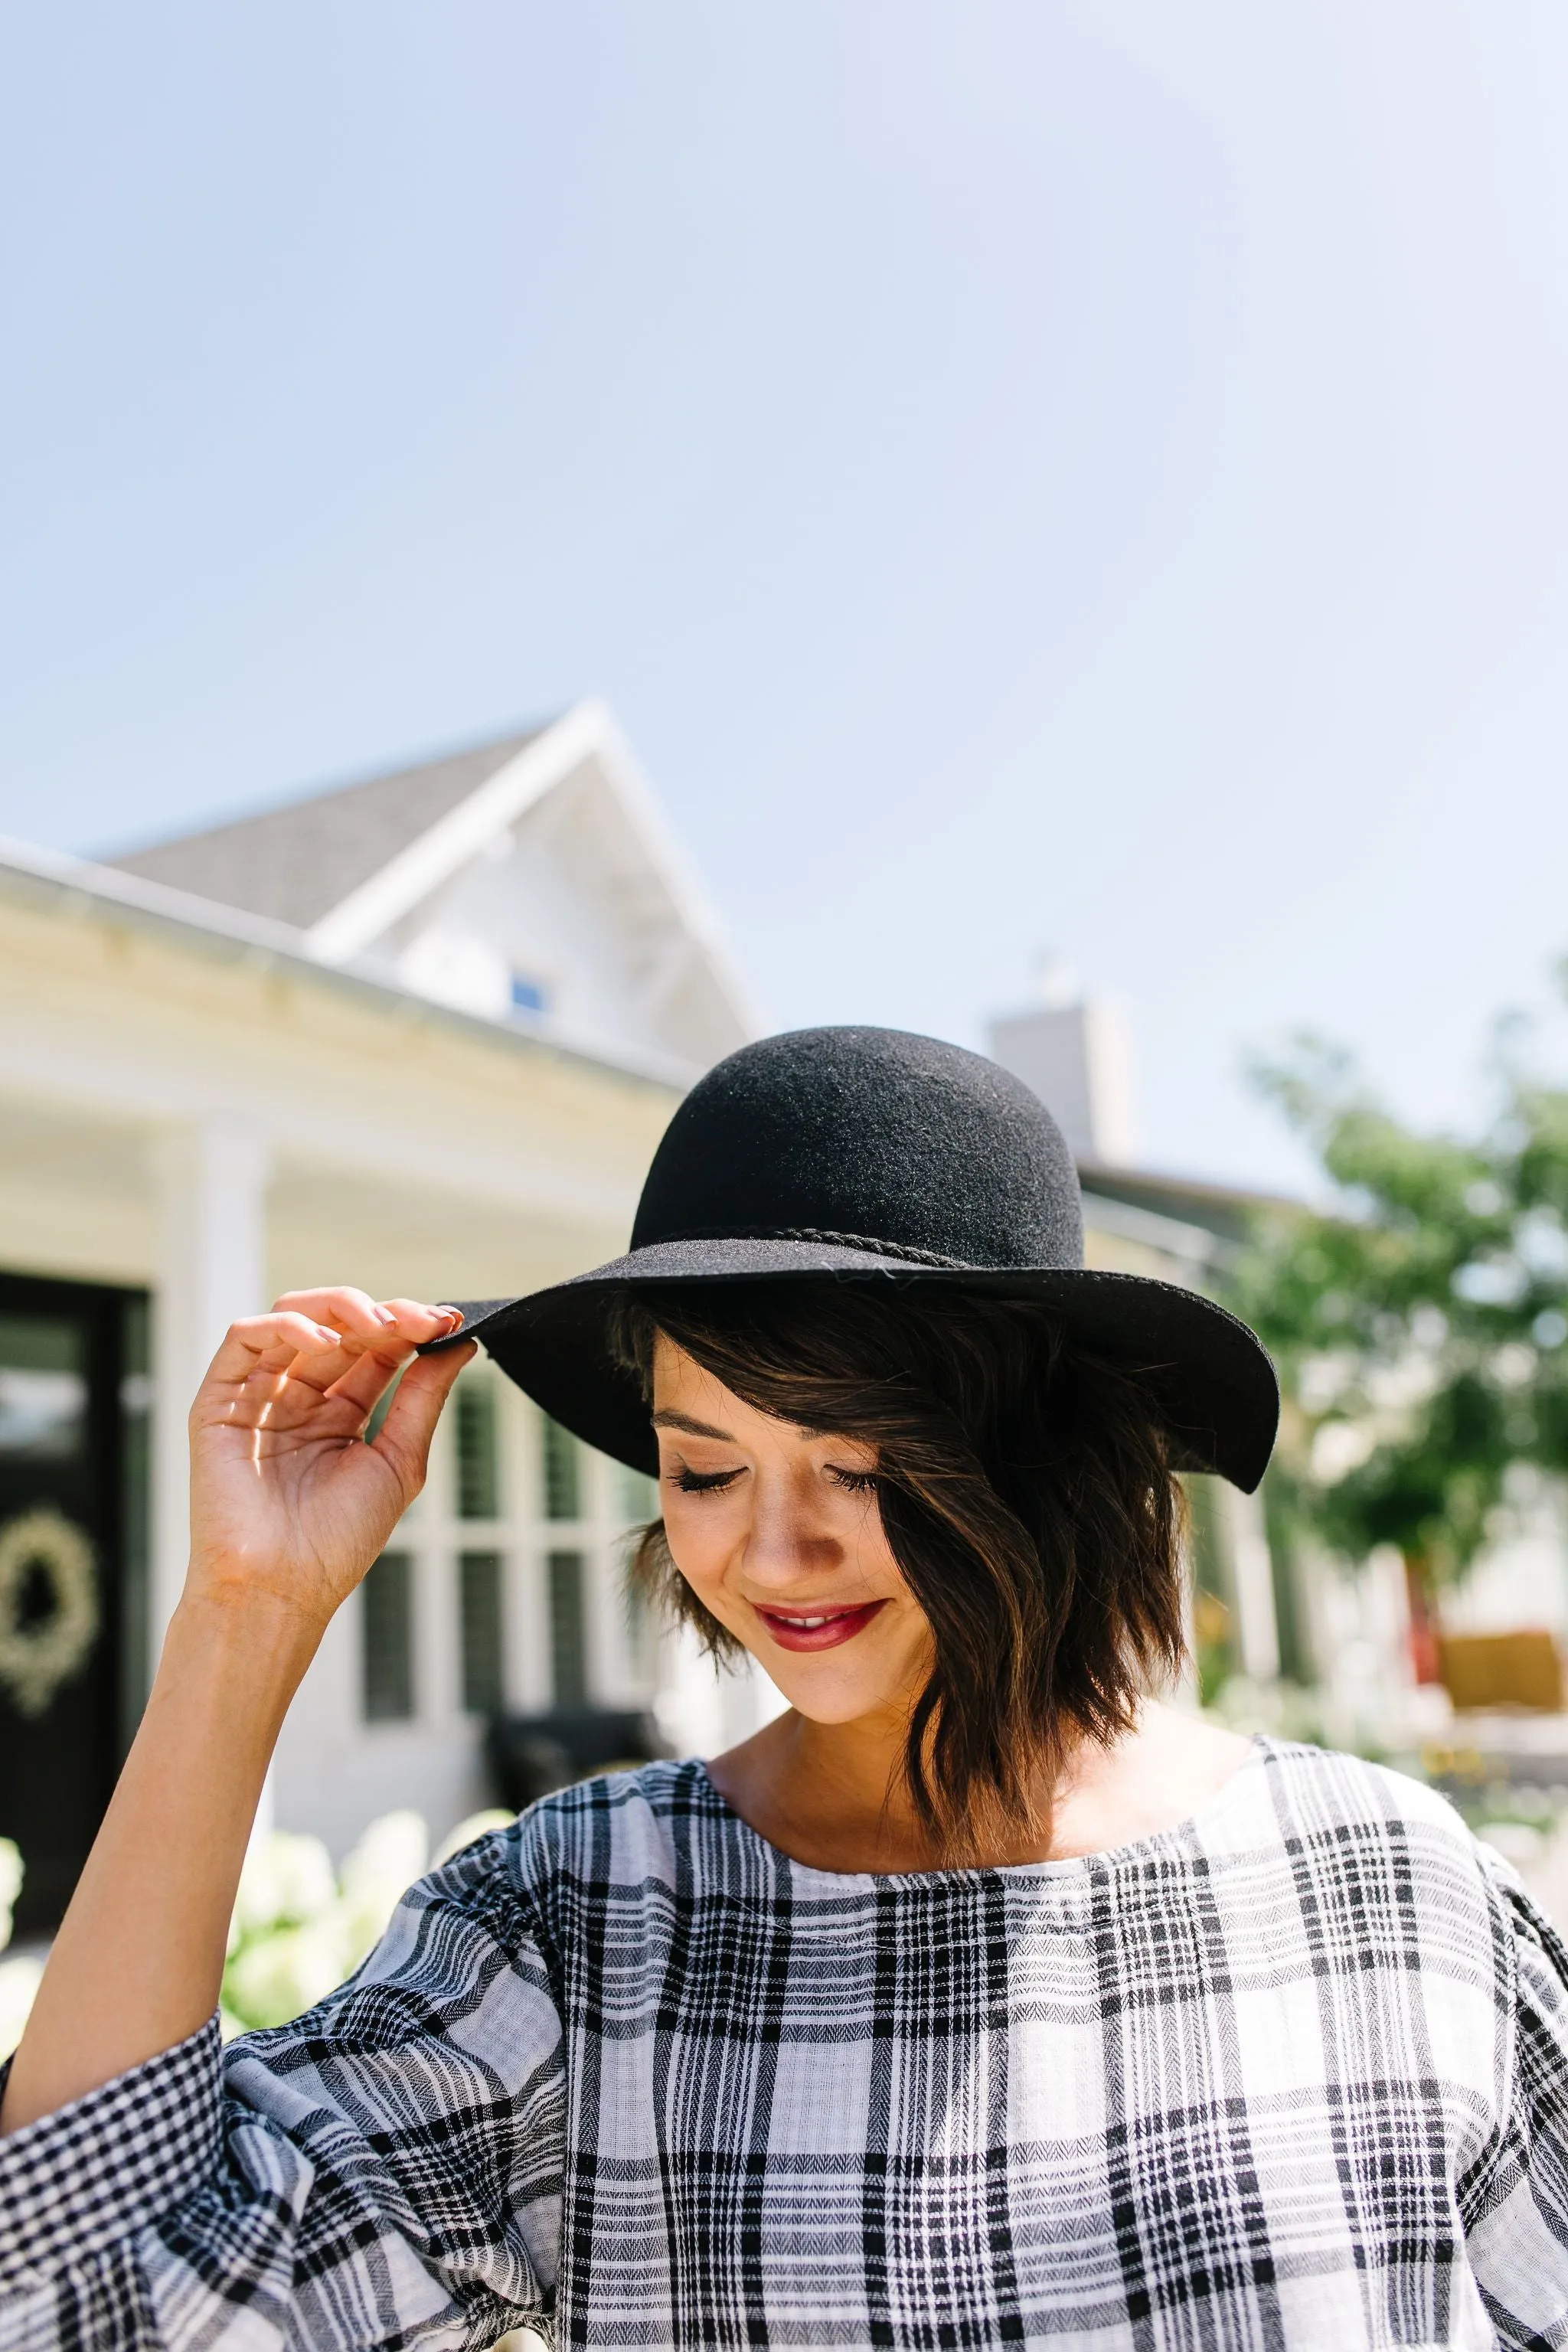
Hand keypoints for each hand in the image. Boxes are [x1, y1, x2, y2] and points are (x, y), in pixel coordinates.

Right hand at [186, 1287, 474, 1635]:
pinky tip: (325, 1340)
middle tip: (421, 1319)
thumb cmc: (337, 1542)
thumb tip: (460, 1342)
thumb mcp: (398, 1461)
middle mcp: (297, 1399)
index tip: (449, 1323)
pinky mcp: (217, 1403)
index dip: (409, 1327)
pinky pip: (243, 1340)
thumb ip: (422, 1398)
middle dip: (382, 1314)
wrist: (281, 1590)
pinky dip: (284, 1326)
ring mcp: (257, 1398)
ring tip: (379, 1323)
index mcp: (339, 1413)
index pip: (375, 1348)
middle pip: (338, 1326)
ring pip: (291, 1318)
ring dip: (339, 1308)